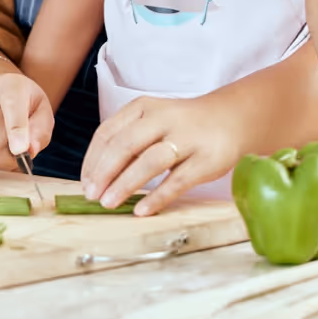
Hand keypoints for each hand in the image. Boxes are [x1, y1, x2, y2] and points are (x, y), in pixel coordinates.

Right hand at [0, 73, 54, 170]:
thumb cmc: (22, 102)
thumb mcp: (41, 110)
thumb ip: (40, 130)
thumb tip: (29, 150)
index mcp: (10, 86)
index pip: (12, 109)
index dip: (17, 133)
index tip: (21, 151)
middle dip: (7, 159)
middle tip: (16, 159)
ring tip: (2, 152)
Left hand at [79, 95, 241, 215]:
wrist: (233, 118)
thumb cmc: (183, 125)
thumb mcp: (152, 120)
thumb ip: (128, 140)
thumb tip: (97, 176)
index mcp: (143, 107)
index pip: (108, 132)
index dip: (92, 159)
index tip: (84, 182)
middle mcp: (162, 118)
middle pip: (124, 145)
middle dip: (104, 172)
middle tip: (91, 195)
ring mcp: (186, 137)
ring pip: (149, 161)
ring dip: (125, 184)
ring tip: (109, 203)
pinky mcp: (207, 159)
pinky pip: (177, 180)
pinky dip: (157, 197)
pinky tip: (142, 210)